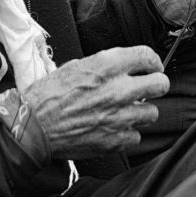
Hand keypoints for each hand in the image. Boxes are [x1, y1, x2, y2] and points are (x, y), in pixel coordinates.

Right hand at [22, 46, 169, 158]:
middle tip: (149, 87)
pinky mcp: (114, 140)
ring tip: (129, 110)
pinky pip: (137, 136)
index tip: (153, 66)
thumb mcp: (76, 66)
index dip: (153, 61)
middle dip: (157, 84)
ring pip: (152, 113)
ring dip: (142, 110)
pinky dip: (129, 132)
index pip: (147, 56)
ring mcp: (118, 117)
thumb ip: (104, 65)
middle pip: (160, 84)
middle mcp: (117, 90)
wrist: (35, 125)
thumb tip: (122, 66)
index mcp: (106, 66)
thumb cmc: (49, 94)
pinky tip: (117, 127)